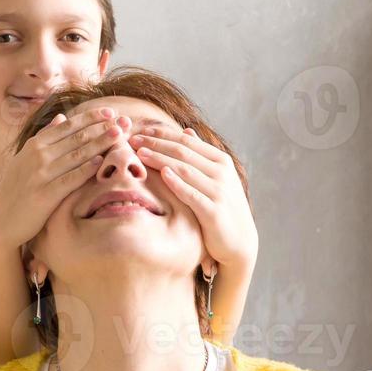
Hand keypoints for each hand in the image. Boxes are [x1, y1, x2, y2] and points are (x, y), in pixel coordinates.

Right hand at [0, 106, 125, 250]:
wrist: (2, 220)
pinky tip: (101, 162)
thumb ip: (44, 137)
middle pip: (76, 137)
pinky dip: (85, 169)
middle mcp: (37, 156)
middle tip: (121, 121)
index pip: (68, 125)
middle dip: (100, 127)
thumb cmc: (17, 188)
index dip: (91, 117)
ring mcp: (41, 174)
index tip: (110, 112)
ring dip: (99, 143)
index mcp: (35, 145)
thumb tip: (61, 116)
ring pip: (76, 155)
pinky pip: (70, 179)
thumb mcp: (25, 158)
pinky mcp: (45, 194)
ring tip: (118, 135)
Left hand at [129, 124, 258, 274]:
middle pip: (183, 153)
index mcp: (221, 161)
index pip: (187, 141)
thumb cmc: (221, 207)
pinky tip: (163, 174)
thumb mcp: (214, 178)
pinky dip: (177, 183)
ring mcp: (219, 191)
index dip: (163, 134)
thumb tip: (186, 131)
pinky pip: (192, 194)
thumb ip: (200, 156)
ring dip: (161, 159)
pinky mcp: (214, 211)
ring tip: (140, 153)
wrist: (239, 241)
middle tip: (133, 139)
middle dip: (156, 144)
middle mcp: (222, 172)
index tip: (141, 129)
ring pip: (185, 170)